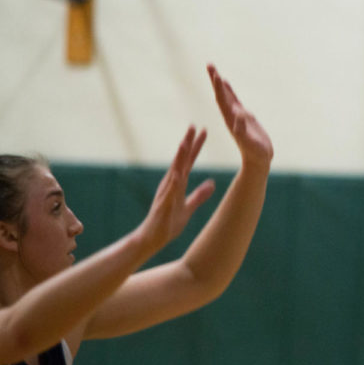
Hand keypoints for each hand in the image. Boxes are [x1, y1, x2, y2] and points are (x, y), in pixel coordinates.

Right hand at [138, 126, 215, 253]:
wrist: (152, 239)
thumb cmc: (168, 223)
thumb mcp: (189, 207)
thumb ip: (199, 195)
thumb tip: (212, 183)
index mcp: (177, 183)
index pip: (188, 160)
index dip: (196, 146)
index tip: (203, 131)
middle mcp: (170, 184)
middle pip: (180, 160)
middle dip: (187, 143)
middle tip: (194, 126)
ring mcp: (166, 193)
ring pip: (173, 171)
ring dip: (179, 157)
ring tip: (185, 142)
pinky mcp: (163, 205)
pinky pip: (169, 192)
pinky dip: (174, 182)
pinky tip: (179, 173)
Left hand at [207, 64, 273, 169]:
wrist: (258, 159)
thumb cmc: (255, 152)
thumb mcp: (249, 141)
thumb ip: (242, 128)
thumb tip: (237, 113)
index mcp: (231, 121)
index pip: (222, 101)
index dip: (220, 88)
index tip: (217, 76)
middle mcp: (230, 116)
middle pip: (220, 95)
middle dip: (215, 80)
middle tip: (209, 65)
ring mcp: (235, 116)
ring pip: (225, 96)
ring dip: (219, 83)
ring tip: (213, 70)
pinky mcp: (243, 117)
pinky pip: (233, 100)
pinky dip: (228, 90)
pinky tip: (226, 83)